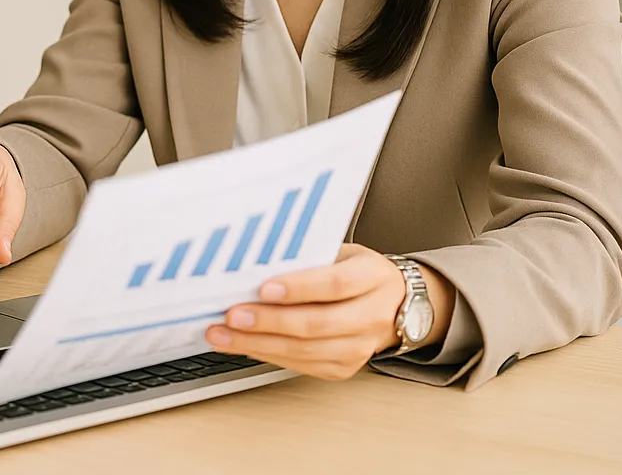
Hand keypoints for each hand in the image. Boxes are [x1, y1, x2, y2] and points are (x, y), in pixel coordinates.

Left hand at [203, 244, 453, 379]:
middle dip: (268, 321)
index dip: (299, 287)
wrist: (397, 305)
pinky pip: (302, 365)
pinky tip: (243, 346)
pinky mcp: (345, 368)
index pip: (335, 284)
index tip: (263, 288)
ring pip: (306, 350)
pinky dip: (268, 355)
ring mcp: (360, 347)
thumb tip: (253, 262)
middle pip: (317, 323)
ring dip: (258, 344)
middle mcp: (371, 315)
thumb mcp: (343, 253)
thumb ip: (308, 257)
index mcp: (372, 277)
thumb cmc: (358, 273)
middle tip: (232, 315)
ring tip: (223, 335)